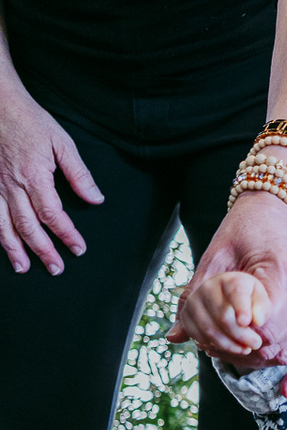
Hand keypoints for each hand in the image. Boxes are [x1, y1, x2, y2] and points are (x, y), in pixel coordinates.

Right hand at [0, 88, 103, 273]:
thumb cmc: (31, 121)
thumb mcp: (62, 143)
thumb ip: (79, 173)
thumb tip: (95, 198)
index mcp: (35, 176)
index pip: (53, 215)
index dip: (66, 235)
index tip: (78, 248)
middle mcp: (13, 185)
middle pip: (28, 226)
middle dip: (43, 250)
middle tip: (56, 268)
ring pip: (5, 225)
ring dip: (15, 249)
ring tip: (24, 268)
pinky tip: (4, 244)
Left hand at [168, 191, 286, 395]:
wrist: (277, 213)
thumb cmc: (245, 230)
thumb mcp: (215, 256)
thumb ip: (198, 295)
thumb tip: (177, 335)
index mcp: (282, 276)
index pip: (262, 328)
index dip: (235, 336)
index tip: (214, 331)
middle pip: (273, 345)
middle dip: (240, 351)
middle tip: (212, 344)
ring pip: (286, 352)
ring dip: (257, 360)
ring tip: (230, 352)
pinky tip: (285, 391)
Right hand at [176, 272, 270, 356]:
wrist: (226, 297)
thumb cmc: (248, 299)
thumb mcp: (260, 298)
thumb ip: (262, 307)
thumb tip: (258, 321)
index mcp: (229, 280)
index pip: (236, 293)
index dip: (241, 308)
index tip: (246, 322)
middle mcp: (207, 288)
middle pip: (223, 317)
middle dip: (241, 335)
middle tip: (256, 344)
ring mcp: (193, 302)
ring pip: (209, 330)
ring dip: (229, 345)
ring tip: (245, 349)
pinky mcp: (185, 317)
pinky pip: (198, 336)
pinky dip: (214, 346)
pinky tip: (230, 346)